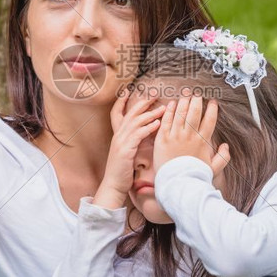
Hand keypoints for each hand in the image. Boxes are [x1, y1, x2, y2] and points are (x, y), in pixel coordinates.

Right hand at [93, 90, 165, 208]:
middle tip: (154, 94)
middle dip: (142, 102)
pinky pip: (138, 135)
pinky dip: (148, 127)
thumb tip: (145, 132)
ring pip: (136, 122)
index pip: (116, 113)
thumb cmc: (122, 171)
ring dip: (150, 114)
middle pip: (130, 113)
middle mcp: (118, 136)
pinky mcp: (125, 150)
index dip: (121, 101)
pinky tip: (158, 124)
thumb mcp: (127, 152)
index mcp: (117, 135)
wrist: (113, 185)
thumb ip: (133, 141)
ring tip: (163, 108)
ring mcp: (121, 142)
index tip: (128, 91)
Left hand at [154, 96, 229, 176]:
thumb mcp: (213, 169)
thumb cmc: (195, 177)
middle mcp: (189, 136)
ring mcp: (175, 136)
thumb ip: (223, 157)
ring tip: (186, 93)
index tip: (213, 102)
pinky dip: (170, 111)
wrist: (176, 184)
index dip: (212, 109)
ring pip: (181, 114)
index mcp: (202, 142)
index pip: (209, 120)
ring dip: (184, 101)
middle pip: (194, 113)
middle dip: (197, 100)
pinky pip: (166, 121)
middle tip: (197, 92)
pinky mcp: (162, 138)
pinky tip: (172, 103)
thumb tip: (226, 146)